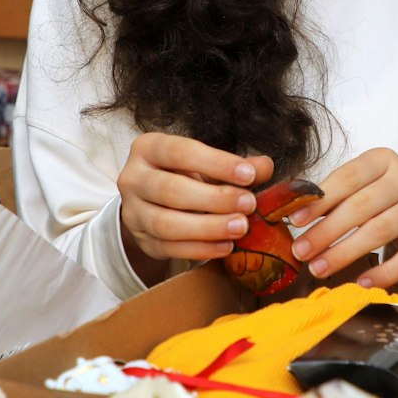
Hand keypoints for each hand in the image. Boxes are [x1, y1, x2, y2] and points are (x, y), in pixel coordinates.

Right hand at [116, 132, 272, 282]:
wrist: (153, 203)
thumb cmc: (183, 176)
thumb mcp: (205, 164)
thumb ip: (234, 165)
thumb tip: (264, 166)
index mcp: (148, 148)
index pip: (180, 152)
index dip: (216, 163)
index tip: (249, 174)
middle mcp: (133, 179)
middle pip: (171, 190)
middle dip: (215, 199)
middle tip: (249, 204)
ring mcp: (133, 213)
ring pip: (166, 224)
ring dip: (208, 227)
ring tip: (240, 227)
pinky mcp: (142, 241)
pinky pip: (169, 248)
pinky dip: (200, 249)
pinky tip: (226, 246)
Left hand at [284, 147, 397, 289]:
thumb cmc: (384, 199)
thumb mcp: (362, 187)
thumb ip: (332, 197)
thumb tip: (289, 216)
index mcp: (383, 160)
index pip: (348, 177)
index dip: (320, 200)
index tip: (294, 220)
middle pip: (362, 206)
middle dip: (327, 231)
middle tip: (301, 251)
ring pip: (381, 231)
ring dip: (346, 252)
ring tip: (319, 268)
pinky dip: (385, 272)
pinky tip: (362, 282)